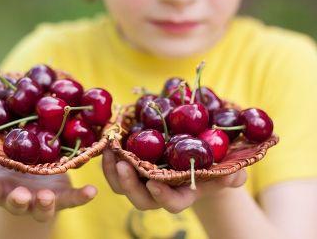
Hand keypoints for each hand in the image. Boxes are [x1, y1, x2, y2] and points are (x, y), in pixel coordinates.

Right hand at [0, 149, 96, 221]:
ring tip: (47, 197)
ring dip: (45, 204)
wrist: (34, 178)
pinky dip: (82, 197)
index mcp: (4, 189)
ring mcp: (44, 199)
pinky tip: (92, 191)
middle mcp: (23, 198)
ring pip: (44, 207)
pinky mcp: (63, 197)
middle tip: (18, 196)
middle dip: (17, 201)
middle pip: (18, 204)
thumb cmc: (10, 168)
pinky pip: (73, 200)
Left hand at [102, 149, 246, 213]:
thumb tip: (235, 177)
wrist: (193, 157)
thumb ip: (231, 175)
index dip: (163, 197)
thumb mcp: (224, 168)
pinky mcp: (132, 168)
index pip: (172, 204)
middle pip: (140, 199)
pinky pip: (115, 169)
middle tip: (122, 165)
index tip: (154, 183)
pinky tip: (108, 141)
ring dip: (113, 171)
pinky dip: (109, 158)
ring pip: (122, 186)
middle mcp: (159, 192)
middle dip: (129, 185)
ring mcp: (143, 181)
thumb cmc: (211, 166)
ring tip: (109, 149)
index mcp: (182, 194)